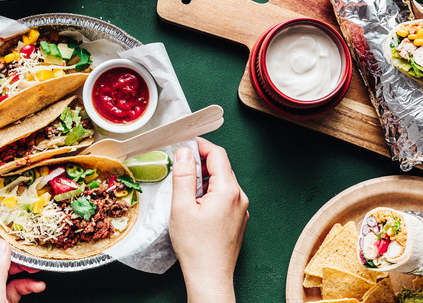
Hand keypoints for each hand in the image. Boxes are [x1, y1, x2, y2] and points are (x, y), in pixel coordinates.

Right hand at [169, 137, 249, 302]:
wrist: (210, 278)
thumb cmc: (195, 246)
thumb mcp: (182, 206)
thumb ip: (184, 175)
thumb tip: (185, 152)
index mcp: (228, 190)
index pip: (218, 154)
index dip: (200, 145)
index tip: (184, 145)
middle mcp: (240, 197)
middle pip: (222, 167)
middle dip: (201, 163)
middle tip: (180, 168)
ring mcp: (242, 210)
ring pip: (224, 183)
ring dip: (205, 180)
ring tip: (186, 192)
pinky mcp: (238, 221)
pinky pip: (226, 197)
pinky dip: (211, 194)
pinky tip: (197, 207)